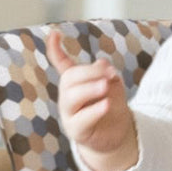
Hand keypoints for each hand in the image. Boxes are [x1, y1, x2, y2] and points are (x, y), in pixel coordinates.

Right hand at [45, 28, 138, 170]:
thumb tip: (102, 63)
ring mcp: (69, 114)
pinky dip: (94, 110)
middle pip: (69, 79)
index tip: (55, 33)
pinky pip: (81, 120)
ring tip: (104, 86)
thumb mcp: (114, 87)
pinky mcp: (76, 130)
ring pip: (71, 98)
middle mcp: (68, 96)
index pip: (62, 64)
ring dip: (89, 89)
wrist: (116, 137)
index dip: (55, 49)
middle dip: (89, 73)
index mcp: (75, 83)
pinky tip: (106, 104)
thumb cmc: (112, 108)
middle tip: (110, 74)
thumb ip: (107, 75)